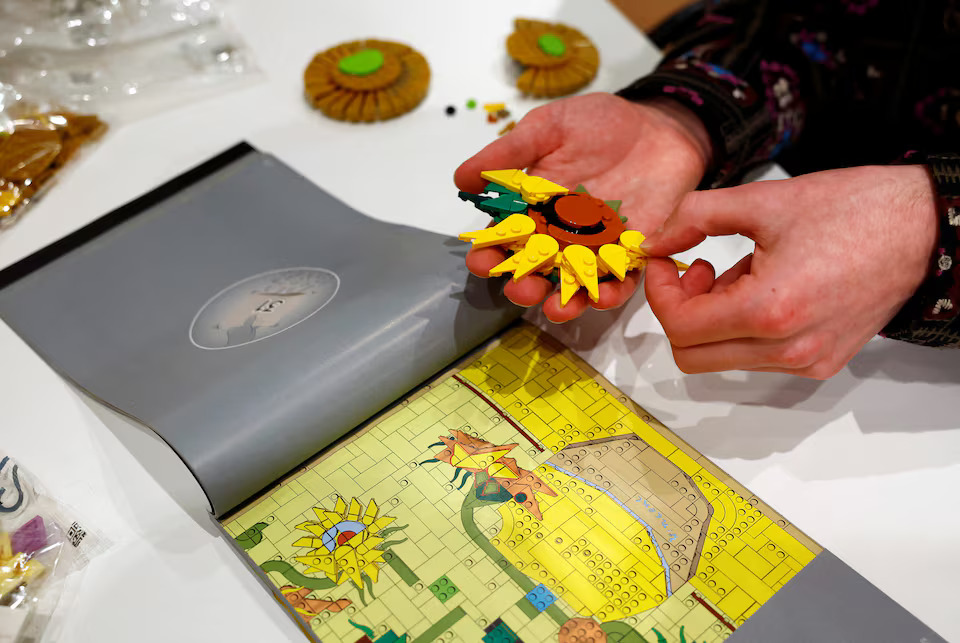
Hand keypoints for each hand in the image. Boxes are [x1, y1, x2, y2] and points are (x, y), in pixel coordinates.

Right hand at [454, 92, 710, 321]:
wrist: (658, 126)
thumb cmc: (600, 123)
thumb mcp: (549, 128)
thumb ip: (509, 152)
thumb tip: (462, 177)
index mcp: (533, 208)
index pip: (503, 238)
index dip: (488, 254)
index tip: (482, 261)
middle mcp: (560, 235)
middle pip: (534, 271)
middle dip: (523, 286)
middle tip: (521, 289)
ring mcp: (595, 248)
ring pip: (573, 285)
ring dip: (563, 302)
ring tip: (558, 308)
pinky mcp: (631, 253)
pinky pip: (619, 281)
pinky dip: (610, 293)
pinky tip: (603, 296)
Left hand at [642, 165, 938, 378]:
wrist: (923, 228)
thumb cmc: (854, 210)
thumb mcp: (762, 200)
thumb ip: (694, 216)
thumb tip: (655, 240)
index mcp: (770, 310)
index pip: (679, 327)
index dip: (658, 291)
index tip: (664, 261)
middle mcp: (789, 349)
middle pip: (691, 355)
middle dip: (679, 310)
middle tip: (694, 269)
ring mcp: (806, 362)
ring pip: (721, 359)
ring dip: (712, 319)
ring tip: (737, 272)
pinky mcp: (820, 364)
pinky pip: (756, 359)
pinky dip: (742, 329)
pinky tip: (761, 289)